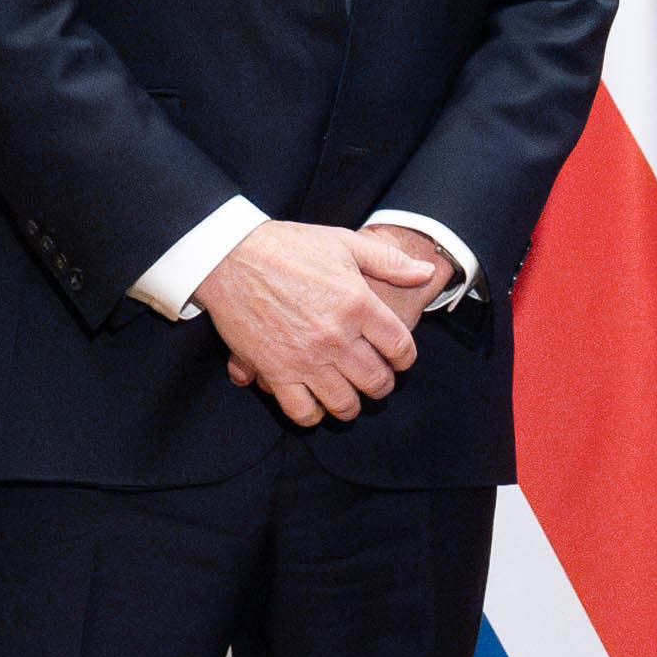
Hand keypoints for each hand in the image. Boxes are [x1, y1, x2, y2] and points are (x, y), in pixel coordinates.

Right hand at [195, 222, 434, 424]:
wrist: (230, 256)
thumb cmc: (288, 246)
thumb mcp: (344, 243)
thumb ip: (388, 261)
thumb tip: (426, 272)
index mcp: (358, 304)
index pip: (400, 347)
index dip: (405, 359)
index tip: (400, 361)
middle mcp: (336, 336)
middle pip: (376, 381)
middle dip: (382, 385)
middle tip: (378, 382)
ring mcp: (306, 358)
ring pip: (344, 403)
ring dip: (352, 405)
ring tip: (350, 398)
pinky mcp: (275, 371)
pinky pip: (302, 411)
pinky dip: (313, 414)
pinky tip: (316, 404)